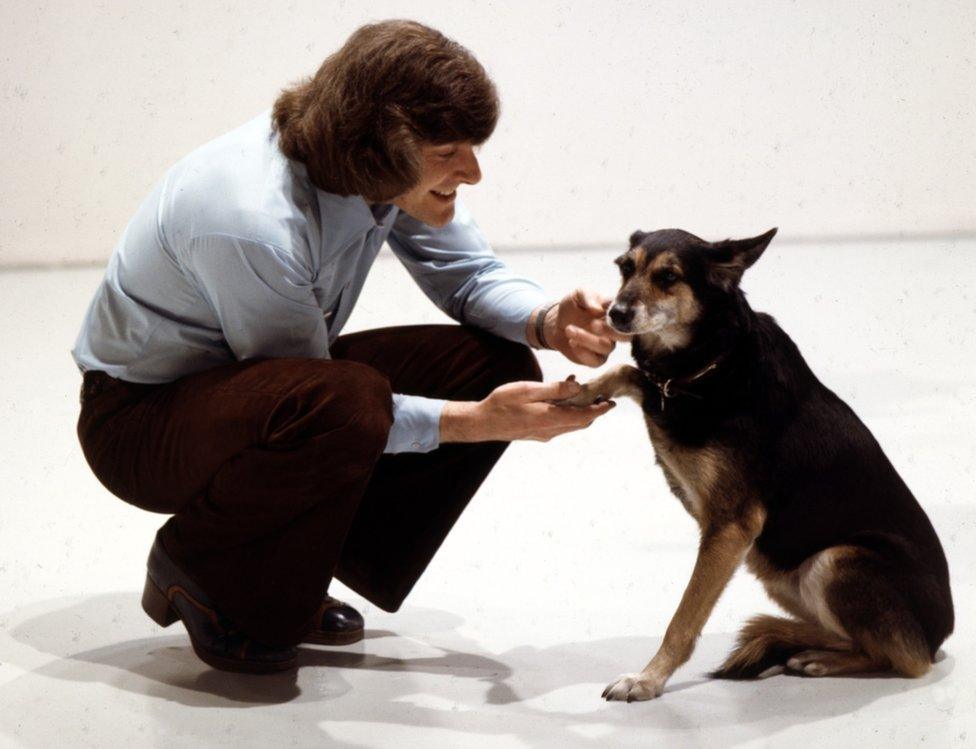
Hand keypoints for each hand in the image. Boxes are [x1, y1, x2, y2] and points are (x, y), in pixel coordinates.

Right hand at [440, 378, 615, 443]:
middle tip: (600, 395)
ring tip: (578, 389)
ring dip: (578, 410)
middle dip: (593, 410)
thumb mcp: (528, 390)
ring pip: (570, 424)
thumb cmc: (502, 403)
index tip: (611, 403)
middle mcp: (550, 430)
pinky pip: (558, 424)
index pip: (584, 417)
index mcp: (550, 418)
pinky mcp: (536, 433)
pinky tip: (559, 398)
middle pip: (580, 423)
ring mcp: (543, 434)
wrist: (482, 423)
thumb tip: (577, 388)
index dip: (600, 410)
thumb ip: (554, 389)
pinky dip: (565, 412)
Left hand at [541, 289, 631, 366]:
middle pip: (626, 337)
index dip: (624, 316)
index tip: (607, 312)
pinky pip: (596, 362)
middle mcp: (615, 331)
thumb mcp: (578, 295)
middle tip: (592, 324)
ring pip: (606, 348)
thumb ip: (588, 297)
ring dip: (587, 339)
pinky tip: (572, 343)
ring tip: (569, 329)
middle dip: (610, 331)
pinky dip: (583, 353)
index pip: (630, 316)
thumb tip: (597, 309)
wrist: (556, 323)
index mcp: (616, 313)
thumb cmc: (572, 306)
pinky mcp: (595, 359)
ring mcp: (606, 346)